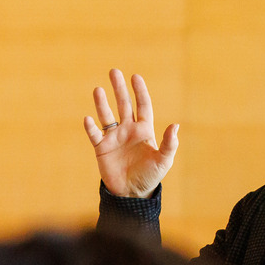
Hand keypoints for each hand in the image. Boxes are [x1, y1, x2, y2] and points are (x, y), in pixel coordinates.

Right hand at [82, 69, 178, 198]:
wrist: (131, 193)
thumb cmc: (150, 176)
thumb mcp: (163, 161)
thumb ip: (169, 144)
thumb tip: (175, 125)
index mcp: (144, 130)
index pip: (142, 106)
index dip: (139, 91)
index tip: (135, 76)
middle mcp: (128, 130)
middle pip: (123, 105)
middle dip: (119, 88)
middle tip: (114, 71)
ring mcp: (114, 138)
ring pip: (107, 116)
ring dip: (102, 103)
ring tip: (98, 89)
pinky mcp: (102, 148)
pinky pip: (95, 135)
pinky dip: (91, 127)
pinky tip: (88, 119)